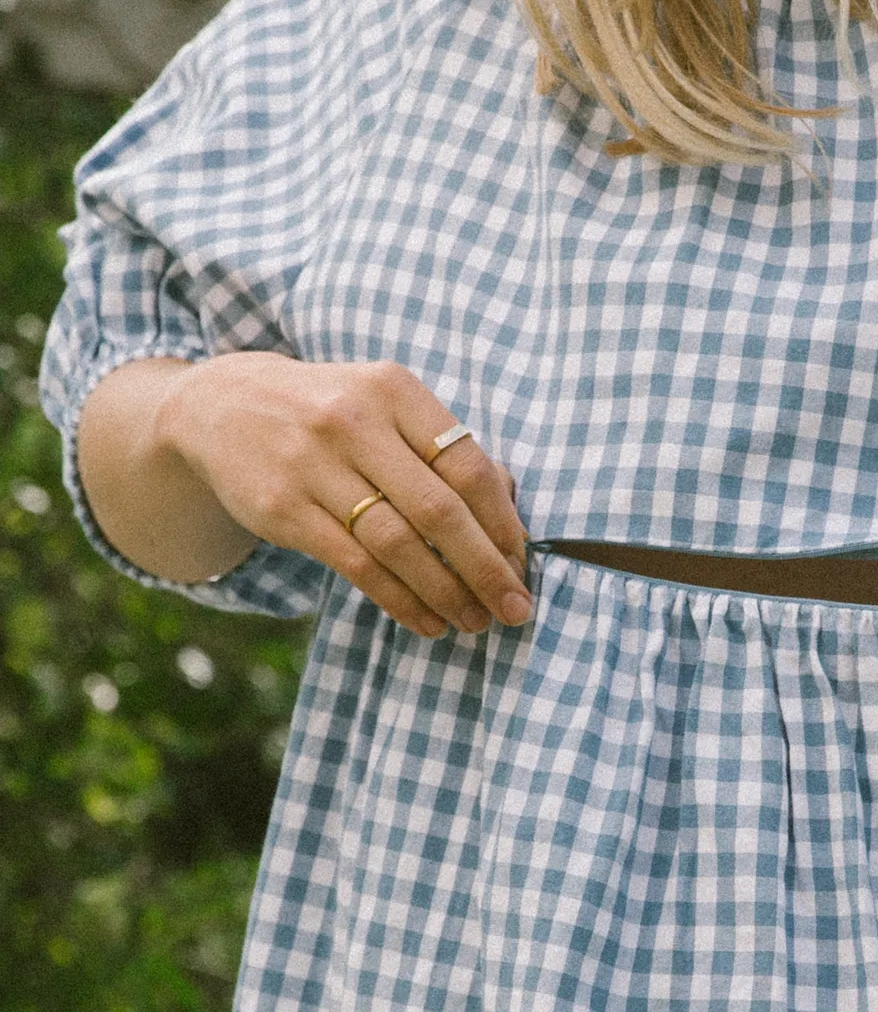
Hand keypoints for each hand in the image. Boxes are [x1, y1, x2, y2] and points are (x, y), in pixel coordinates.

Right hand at [152, 353, 530, 639]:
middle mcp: (354, 421)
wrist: (220, 406)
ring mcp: (313, 465)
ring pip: (399, 546)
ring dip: (446, 593)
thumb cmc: (329, 413)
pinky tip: (427, 621)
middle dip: (487, 569)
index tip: (524, 562)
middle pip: (440, 511)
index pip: (468, 465)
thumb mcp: (383, 404)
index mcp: (394, 390)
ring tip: (474, 621)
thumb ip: (441, 448)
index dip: (503, 522)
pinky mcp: (284, 509)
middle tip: (515, 609)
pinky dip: (401, 600)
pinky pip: (357, 567)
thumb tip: (510, 507)